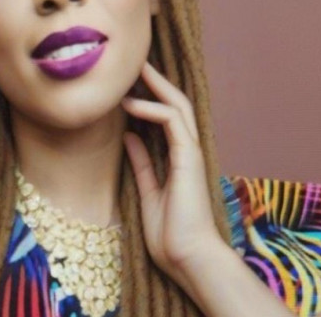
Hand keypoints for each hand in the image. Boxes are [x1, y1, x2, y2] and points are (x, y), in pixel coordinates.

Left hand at [121, 62, 223, 286]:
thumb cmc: (169, 232)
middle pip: (177, 104)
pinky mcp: (190, 158)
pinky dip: (153, 110)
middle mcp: (187, 151)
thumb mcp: (148, 190)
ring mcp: (191, 153)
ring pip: (179, 106)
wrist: (187, 257)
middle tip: (136, 63)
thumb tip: (130, 136)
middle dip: (157, 82)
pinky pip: (174, 123)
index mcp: (178, 159)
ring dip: (155, 87)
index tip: (130, 83)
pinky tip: (131, 105)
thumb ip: (142, 162)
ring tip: (132, 72)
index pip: (167, 117)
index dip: (151, 97)